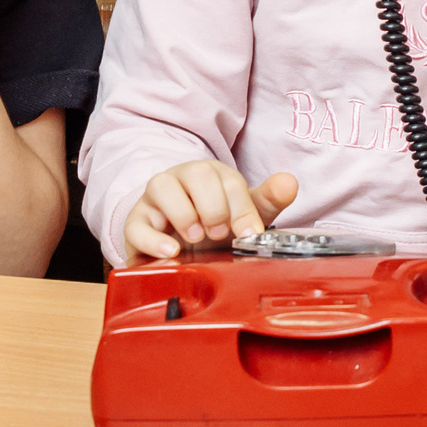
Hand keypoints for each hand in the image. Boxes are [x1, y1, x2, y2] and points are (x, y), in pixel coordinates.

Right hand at [121, 162, 301, 258]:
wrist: (176, 245)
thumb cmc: (211, 224)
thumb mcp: (242, 214)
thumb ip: (266, 200)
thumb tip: (289, 183)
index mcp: (212, 174)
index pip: (230, 180)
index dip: (242, 209)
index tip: (249, 233)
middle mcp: (182, 179)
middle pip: (197, 174)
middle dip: (214, 207)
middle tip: (220, 234)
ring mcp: (156, 199)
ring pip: (162, 187)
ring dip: (184, 214)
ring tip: (196, 238)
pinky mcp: (136, 223)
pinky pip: (137, 225)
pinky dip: (153, 239)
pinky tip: (171, 252)